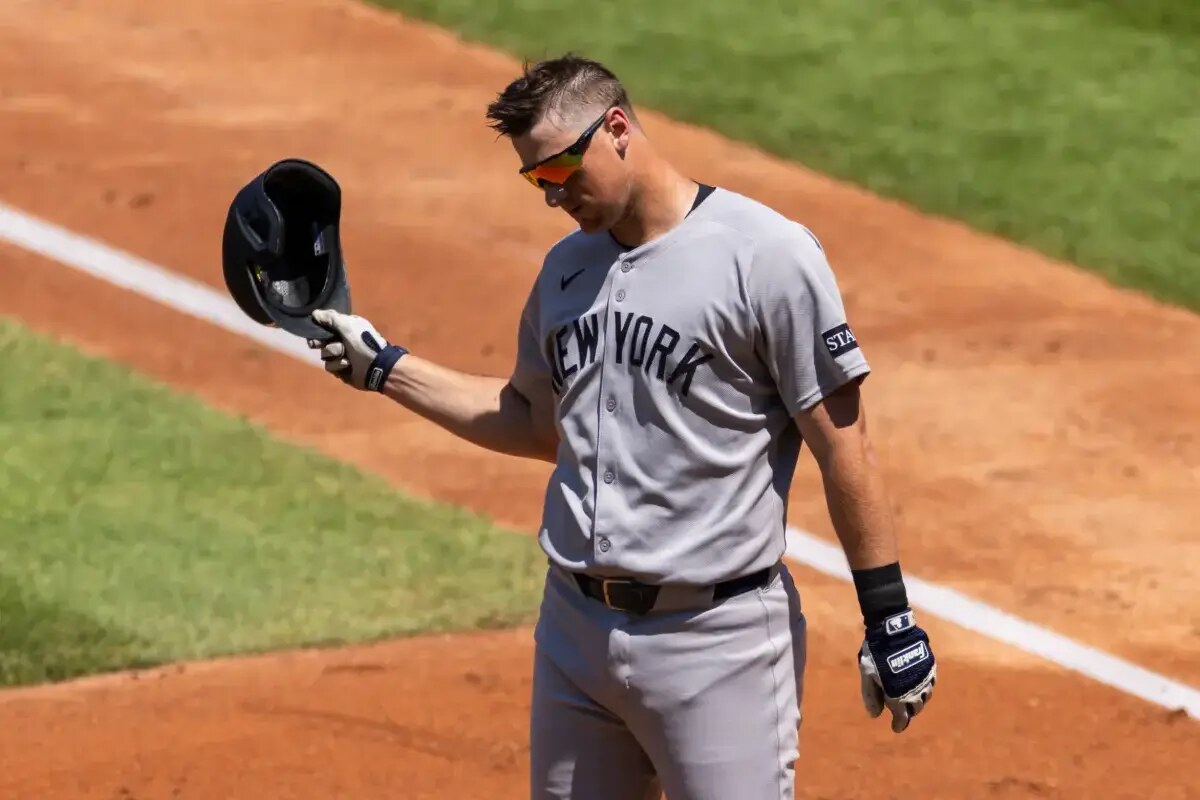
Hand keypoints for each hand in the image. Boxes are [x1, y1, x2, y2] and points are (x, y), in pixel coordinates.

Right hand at [307, 308, 407, 391]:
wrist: (376, 366)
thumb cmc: (364, 342)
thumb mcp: (348, 325)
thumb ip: (331, 318)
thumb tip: (314, 313)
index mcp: (346, 328)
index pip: (326, 326)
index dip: (319, 328)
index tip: (313, 328)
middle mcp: (342, 341)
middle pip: (320, 341)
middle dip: (319, 342)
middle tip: (316, 344)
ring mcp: (340, 356)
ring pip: (324, 354)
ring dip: (334, 353)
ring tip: (346, 354)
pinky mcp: (340, 370)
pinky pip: (330, 366)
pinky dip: (338, 364)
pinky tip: (348, 364)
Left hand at [857, 609, 936, 732]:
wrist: (894, 630)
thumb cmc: (876, 653)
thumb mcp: (868, 675)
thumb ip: (871, 696)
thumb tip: (874, 715)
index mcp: (899, 695)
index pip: (902, 717)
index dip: (899, 724)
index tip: (895, 728)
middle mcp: (915, 691)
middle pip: (915, 708)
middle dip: (908, 712)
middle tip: (901, 711)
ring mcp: (925, 678)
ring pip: (925, 697)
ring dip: (918, 700)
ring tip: (910, 699)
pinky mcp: (931, 666)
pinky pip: (931, 683)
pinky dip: (925, 688)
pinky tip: (919, 685)